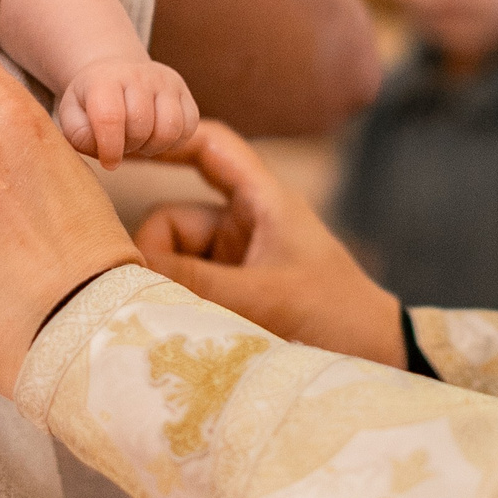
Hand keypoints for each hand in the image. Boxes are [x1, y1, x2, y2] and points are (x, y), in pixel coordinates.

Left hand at [54, 56, 200, 169]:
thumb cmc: (91, 100)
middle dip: (130, 147)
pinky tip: (156, 137)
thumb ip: (78, 135)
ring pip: (170, 128)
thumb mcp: (72, 114)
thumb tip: (102, 149)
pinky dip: (174, 142)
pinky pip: (189, 127)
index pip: (110, 118)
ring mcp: (166, 81)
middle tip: (120, 145)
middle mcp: (139, 74)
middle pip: (141, 126)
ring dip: (153, 147)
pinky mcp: (185, 92)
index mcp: (105, 78)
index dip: (110, 148)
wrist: (115, 72)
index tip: (108, 161)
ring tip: (139, 142)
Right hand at [135, 122, 404, 367]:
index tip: (120, 147)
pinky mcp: (234, 291)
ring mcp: (237, 259)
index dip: (164, 139)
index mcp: (263, 199)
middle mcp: (245, 222)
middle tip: (144, 293)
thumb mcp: (265, 298)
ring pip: (175, 260)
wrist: (377, 358)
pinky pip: (188, 287)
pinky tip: (175, 329)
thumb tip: (129, 276)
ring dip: (168, 287)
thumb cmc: (336, 316)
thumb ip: (198, 286)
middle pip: (173, 218)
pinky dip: (178, 303)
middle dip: (156, 253)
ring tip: (172, 322)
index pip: (207, 145)